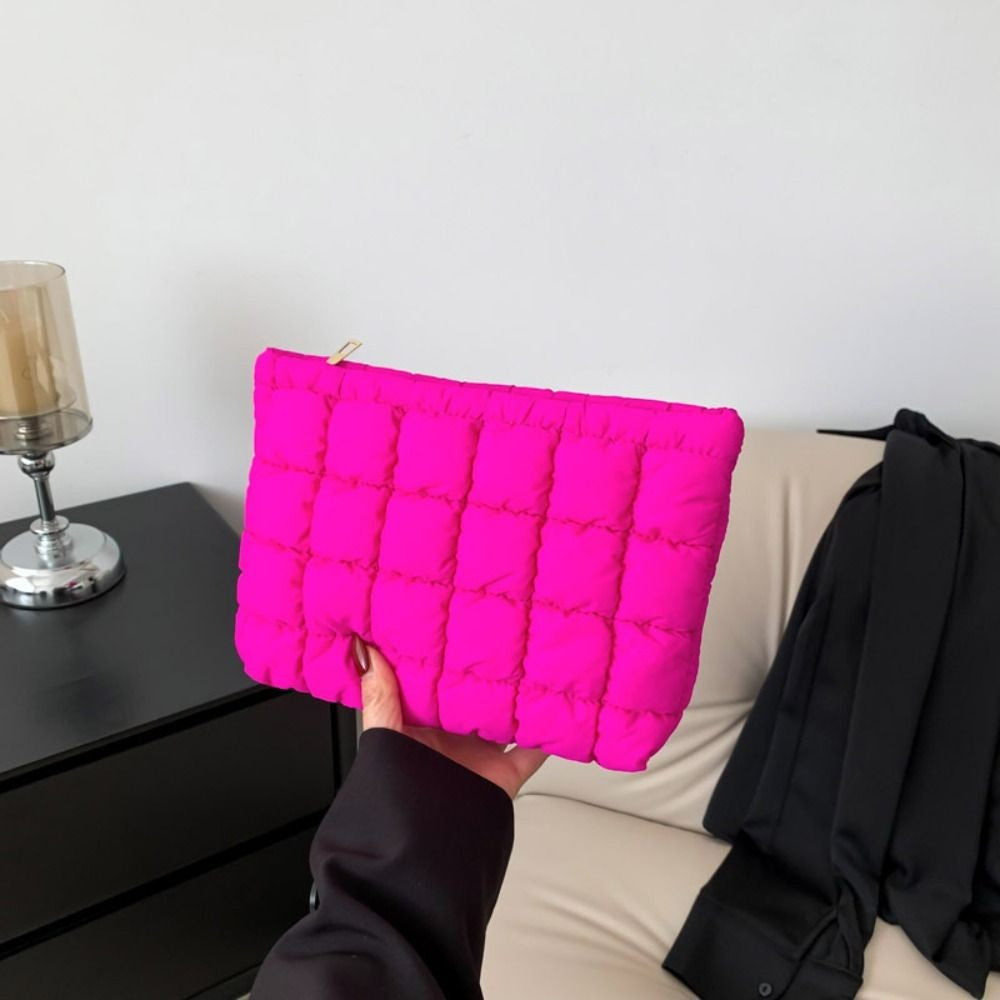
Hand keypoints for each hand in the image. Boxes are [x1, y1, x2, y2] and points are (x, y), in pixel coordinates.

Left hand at [351, 633, 547, 798]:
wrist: (422, 851)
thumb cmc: (396, 798)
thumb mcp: (383, 736)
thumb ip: (379, 696)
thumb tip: (365, 650)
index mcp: (420, 728)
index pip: (435, 686)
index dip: (446, 660)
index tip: (458, 625)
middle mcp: (451, 740)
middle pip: (475, 701)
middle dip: (488, 674)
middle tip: (503, 635)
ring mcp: (479, 758)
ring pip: (505, 720)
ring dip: (519, 698)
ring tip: (535, 662)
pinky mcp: (503, 777)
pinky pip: (533, 752)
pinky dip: (548, 734)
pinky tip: (559, 709)